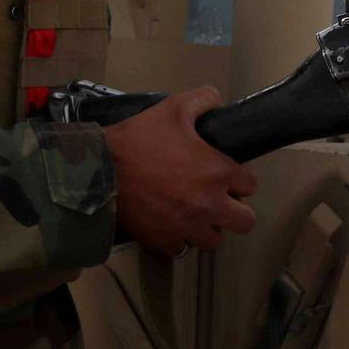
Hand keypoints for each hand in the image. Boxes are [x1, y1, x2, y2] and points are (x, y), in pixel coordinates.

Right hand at [105, 86, 258, 255]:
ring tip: (195, 213)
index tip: (225, 175)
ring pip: (215, 239)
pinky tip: (171, 224)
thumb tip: (216, 100)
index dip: (239, 179)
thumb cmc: (139, 138)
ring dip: (209, 227)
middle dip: (236, 210)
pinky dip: (180, 239)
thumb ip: (203, 100)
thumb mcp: (174, 108)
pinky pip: (183, 248)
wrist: (99, 170)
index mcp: (218, 173)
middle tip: (219, 199)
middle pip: (245, 221)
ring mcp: (188, 228)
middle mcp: (210, 206)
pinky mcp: (164, 242)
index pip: (250, 185)